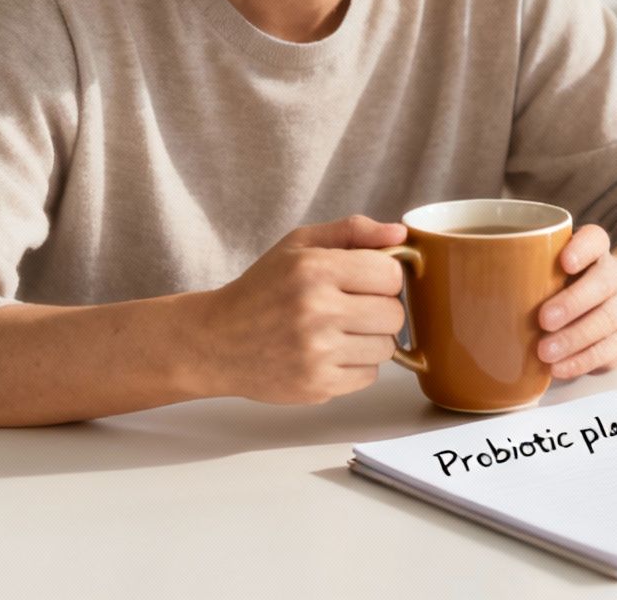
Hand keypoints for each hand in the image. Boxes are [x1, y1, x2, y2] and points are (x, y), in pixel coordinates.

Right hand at [193, 214, 407, 404]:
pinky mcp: (318, 386)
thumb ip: (352, 231)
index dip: (384, 276)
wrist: (216, 342)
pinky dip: (356, 365)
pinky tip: (330, 353)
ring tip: (340, 331)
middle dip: (381, 308)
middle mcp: (317, 310)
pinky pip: (369, 375)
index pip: (391, 274)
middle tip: (353, 307)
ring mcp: (317, 353)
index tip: (366, 280)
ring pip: (386, 347)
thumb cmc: (261, 289)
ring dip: (370, 339)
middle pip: (394, 314)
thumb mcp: (298, 245)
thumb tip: (400, 232)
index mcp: (314, 269)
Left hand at [535, 225, 616, 379]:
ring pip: (606, 321)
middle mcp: (613, 277)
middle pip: (603, 284)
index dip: (582, 248)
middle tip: (543, 319)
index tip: (564, 261)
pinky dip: (580, 362)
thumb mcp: (554, 269)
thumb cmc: (570, 285)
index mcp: (594, 252)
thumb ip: (526, 271)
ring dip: (573, 338)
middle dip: (572, 303)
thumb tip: (469, 286)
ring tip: (544, 352)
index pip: (594, 240)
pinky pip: (607, 351)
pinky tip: (558, 368)